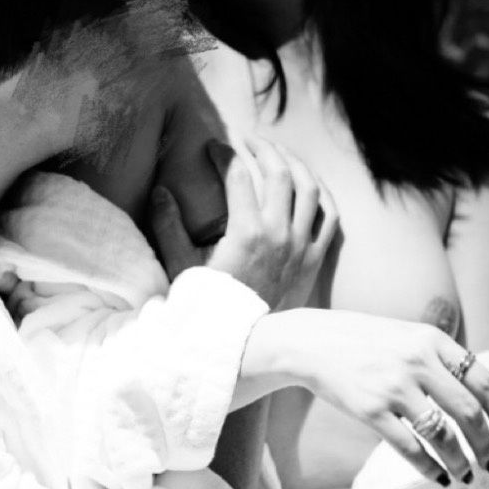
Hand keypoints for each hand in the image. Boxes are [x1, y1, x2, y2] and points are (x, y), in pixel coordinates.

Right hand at [150, 136, 337, 307]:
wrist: (244, 347)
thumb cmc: (208, 309)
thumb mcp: (181, 267)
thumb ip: (168, 226)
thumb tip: (160, 191)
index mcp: (246, 232)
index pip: (238, 174)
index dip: (224, 154)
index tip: (213, 147)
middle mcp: (279, 234)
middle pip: (279, 172)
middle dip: (263, 148)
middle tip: (248, 140)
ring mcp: (301, 246)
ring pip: (309, 188)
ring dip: (295, 164)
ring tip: (278, 153)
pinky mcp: (314, 260)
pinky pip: (329, 217)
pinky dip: (321, 194)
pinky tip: (309, 183)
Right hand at [268, 308, 488, 483]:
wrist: (312, 340)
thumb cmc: (361, 339)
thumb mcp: (405, 333)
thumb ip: (436, 354)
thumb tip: (473, 391)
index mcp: (429, 338)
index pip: (481, 377)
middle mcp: (416, 361)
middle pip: (468, 411)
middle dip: (485, 443)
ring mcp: (393, 386)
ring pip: (443, 435)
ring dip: (461, 461)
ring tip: (466, 474)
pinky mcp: (371, 410)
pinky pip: (411, 448)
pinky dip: (430, 467)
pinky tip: (437, 475)